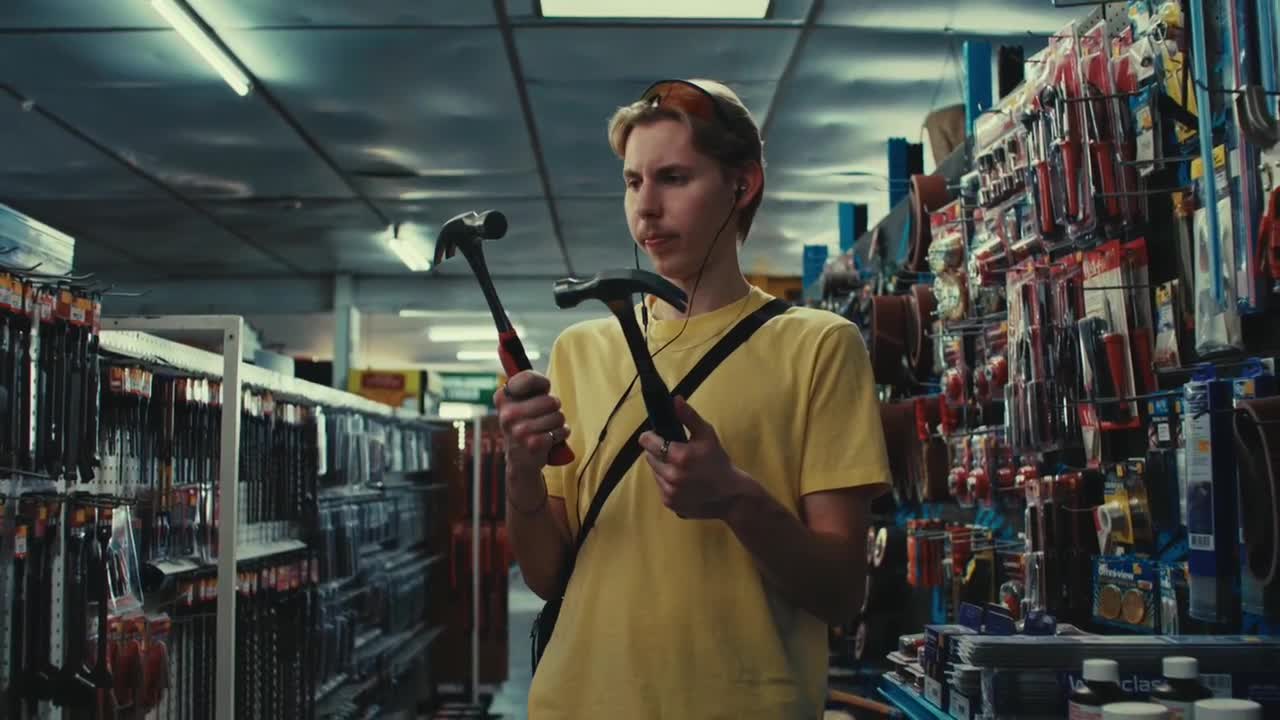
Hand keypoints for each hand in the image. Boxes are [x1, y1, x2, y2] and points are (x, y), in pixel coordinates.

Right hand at [494, 371, 571, 479]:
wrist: (520, 459)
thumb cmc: (525, 422)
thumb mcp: (520, 400)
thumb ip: (522, 379)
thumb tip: (504, 347)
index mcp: (502, 398)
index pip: (529, 378)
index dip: (542, 385)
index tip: (540, 391)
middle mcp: (507, 414)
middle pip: (551, 400)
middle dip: (553, 408)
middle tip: (543, 416)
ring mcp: (519, 431)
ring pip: (559, 416)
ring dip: (558, 423)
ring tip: (545, 428)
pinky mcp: (534, 445)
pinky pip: (562, 431)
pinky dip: (561, 434)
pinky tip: (549, 439)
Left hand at [639, 397, 751, 519]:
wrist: (731, 495)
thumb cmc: (719, 461)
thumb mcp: (707, 434)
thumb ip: (688, 416)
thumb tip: (674, 399)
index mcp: (679, 456)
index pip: (648, 442)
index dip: (651, 437)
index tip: (657, 436)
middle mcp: (671, 475)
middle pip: (649, 457)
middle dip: (658, 452)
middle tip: (675, 452)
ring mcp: (669, 492)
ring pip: (654, 472)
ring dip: (662, 467)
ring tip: (680, 467)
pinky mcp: (670, 503)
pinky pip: (660, 487)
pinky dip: (667, 482)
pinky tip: (683, 481)